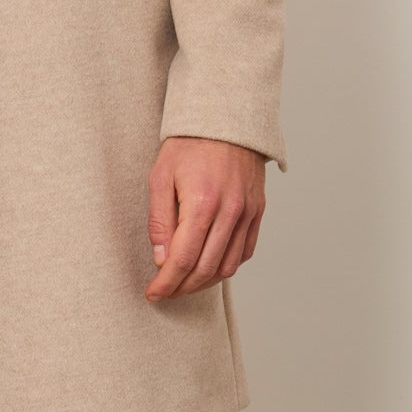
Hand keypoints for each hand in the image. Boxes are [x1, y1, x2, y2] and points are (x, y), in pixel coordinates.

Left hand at [145, 136, 266, 301]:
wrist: (225, 118)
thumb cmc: (188, 145)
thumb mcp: (160, 178)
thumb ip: (160, 221)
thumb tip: (162, 259)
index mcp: (202, 203)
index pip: (183, 259)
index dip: (166, 283)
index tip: (153, 293)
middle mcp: (230, 211)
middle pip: (206, 269)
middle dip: (182, 288)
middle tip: (165, 292)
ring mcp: (248, 212)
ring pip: (228, 266)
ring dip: (205, 281)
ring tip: (184, 282)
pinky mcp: (258, 210)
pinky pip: (245, 251)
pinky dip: (226, 266)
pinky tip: (208, 266)